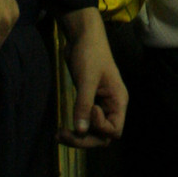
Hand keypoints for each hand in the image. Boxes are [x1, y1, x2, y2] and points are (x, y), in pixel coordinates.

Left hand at [58, 8, 127, 147]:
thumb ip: (84, 104)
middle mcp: (112, 106)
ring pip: (93, 132)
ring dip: (78, 137)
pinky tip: (61, 130)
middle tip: (63, 135)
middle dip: (85, 139)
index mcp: (118, 100)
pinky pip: (85, 122)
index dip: (100, 128)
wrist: (82, 36)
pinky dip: (75, 128)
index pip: (114, 130)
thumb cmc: (89, 53)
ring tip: (59, 135)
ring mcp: (101, 104)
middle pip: (103, 136)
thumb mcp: (87, 78)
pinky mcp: (90, 101)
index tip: (90, 110)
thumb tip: (81, 130)